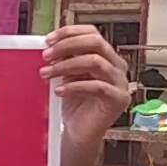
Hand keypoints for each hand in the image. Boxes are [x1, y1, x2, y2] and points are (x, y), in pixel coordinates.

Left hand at [42, 25, 130, 147]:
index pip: (92, 33)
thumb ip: (65, 60)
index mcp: (106, 57)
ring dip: (66, 65)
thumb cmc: (74, 105)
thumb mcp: (67, 76)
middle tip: (46, 56)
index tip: (48, 40)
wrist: (79, 133)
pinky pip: (97, 86)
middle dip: (67, 46)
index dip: (69, 32)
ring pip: (95, 62)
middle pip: (96, 42)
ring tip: (47, 73)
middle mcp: (116, 66)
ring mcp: (120, 82)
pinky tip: (59, 90)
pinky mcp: (118, 99)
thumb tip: (50, 46)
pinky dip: (74, 86)